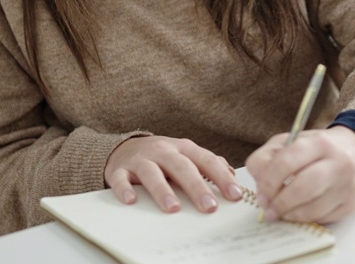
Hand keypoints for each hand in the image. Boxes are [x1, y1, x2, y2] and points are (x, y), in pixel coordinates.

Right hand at [104, 136, 243, 212]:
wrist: (123, 147)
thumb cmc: (161, 156)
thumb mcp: (185, 154)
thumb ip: (207, 163)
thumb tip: (232, 175)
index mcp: (183, 148)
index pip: (206, 161)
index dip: (222, 178)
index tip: (234, 195)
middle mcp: (163, 151)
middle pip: (182, 167)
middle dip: (197, 187)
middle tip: (209, 206)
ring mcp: (141, 160)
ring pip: (152, 173)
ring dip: (163, 190)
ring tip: (173, 207)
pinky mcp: (120, 170)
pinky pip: (121, 179)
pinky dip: (124, 188)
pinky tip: (131, 200)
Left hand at [245, 125, 354, 223]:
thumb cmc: (319, 148)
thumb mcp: (292, 141)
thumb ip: (269, 157)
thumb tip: (260, 186)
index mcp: (320, 142)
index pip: (287, 161)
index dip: (269, 181)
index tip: (261, 193)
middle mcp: (338, 163)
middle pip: (303, 188)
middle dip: (279, 202)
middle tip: (268, 209)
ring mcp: (348, 185)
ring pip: (313, 208)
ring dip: (291, 215)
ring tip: (280, 213)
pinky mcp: (351, 204)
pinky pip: (323, 219)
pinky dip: (306, 219)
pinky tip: (298, 213)